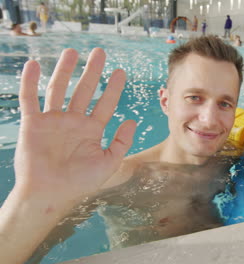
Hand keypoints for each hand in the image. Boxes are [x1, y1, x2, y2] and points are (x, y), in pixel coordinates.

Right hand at [14, 48, 135, 207]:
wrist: (50, 195)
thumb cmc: (80, 183)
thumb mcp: (108, 163)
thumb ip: (121, 142)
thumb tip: (133, 120)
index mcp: (91, 129)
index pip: (105, 103)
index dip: (113, 88)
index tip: (120, 71)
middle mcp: (73, 121)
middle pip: (84, 90)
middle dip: (92, 71)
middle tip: (100, 52)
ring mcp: (53, 121)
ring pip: (59, 89)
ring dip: (65, 70)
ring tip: (72, 52)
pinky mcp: (33, 124)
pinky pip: (30, 99)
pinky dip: (30, 82)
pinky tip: (34, 65)